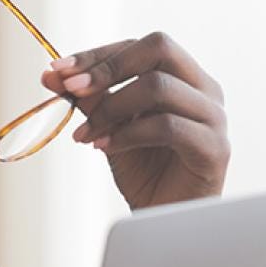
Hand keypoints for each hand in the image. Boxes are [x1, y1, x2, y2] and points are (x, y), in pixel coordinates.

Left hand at [39, 32, 229, 209]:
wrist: (164, 220)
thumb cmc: (145, 172)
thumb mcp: (109, 127)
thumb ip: (88, 99)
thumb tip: (51, 74)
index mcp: (183, 77)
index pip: (141, 46)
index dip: (98, 55)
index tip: (58, 70)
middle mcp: (204, 89)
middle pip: (160, 47)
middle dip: (108, 67)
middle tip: (72, 89)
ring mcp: (214, 117)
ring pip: (159, 86)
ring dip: (111, 106)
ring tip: (85, 133)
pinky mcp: (214, 148)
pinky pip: (168, 126)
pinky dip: (128, 134)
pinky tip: (103, 147)